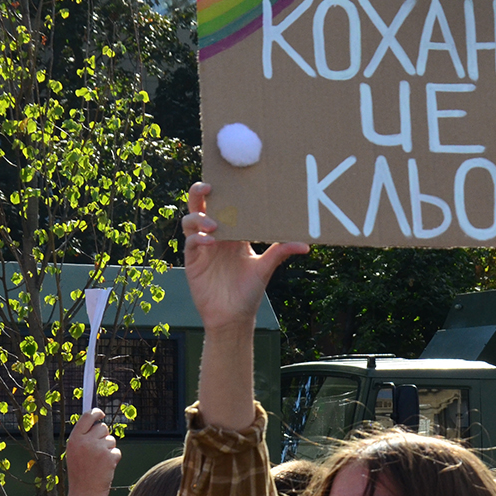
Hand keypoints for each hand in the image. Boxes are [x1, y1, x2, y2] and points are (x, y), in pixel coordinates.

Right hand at [64, 409, 120, 495]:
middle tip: (97, 451)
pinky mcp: (109, 457)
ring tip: (99, 462)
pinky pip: (116, 451)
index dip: (95, 412)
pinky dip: (113, 459)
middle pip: (103, 428)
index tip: (101, 413)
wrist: (85, 493)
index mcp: (74, 439)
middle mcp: (86, 441)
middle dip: (104, 437)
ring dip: (109, 449)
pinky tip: (105, 468)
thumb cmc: (80, 473)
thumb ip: (83, 438)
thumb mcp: (74, 453)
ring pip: (111, 440)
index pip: (87, 417)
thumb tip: (96, 422)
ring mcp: (98, 449)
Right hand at [182, 181, 308, 329]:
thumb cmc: (249, 291)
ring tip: (214, 225)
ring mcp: (202, 246)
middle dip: (199, 193)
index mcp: (233, 232)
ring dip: (199, 217)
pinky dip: (197, 238)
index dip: (223, 191)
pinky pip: (190, 242)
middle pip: (201, 206)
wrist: (233, 316)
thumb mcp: (266, 267)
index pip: (224, 205)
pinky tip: (209, 241)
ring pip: (190, 220)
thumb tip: (306, 245)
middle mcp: (216, 235)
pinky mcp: (193, 260)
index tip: (229, 178)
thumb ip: (281, 252)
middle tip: (208, 187)